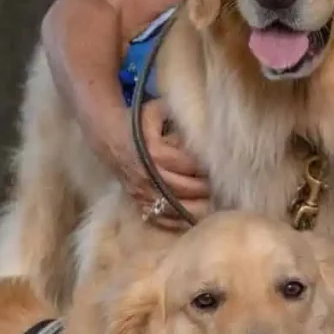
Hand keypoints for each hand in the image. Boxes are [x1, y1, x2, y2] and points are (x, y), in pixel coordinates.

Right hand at [105, 99, 211, 230]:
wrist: (108, 138)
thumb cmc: (137, 123)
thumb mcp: (155, 111)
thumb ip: (177, 116)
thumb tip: (202, 122)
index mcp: (155, 152)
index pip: (188, 164)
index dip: (207, 167)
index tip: (224, 167)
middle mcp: (148, 176)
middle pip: (185, 188)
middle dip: (207, 189)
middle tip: (226, 187)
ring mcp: (142, 192)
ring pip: (176, 207)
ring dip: (198, 208)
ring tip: (217, 204)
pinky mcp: (139, 202)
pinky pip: (161, 219)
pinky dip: (180, 221)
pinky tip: (197, 218)